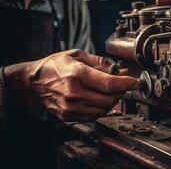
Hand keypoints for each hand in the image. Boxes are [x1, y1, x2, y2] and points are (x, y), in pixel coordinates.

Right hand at [4, 49, 139, 121]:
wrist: (34, 82)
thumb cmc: (55, 66)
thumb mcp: (78, 55)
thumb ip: (101, 63)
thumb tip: (120, 70)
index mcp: (77, 75)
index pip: (110, 84)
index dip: (126, 84)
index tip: (135, 82)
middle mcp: (74, 93)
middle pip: (110, 99)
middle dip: (121, 92)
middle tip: (122, 85)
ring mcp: (70, 108)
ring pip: (104, 110)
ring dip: (113, 101)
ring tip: (110, 92)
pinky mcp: (68, 117)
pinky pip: (94, 116)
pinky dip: (102, 109)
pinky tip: (99, 99)